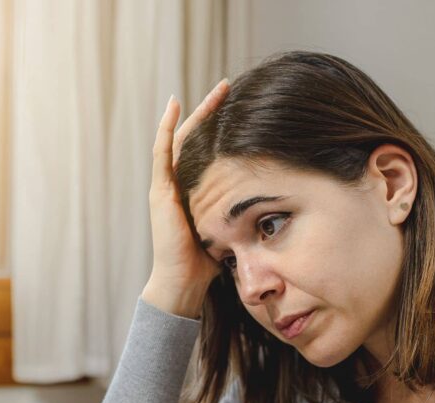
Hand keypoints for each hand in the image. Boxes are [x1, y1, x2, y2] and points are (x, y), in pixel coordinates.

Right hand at [142, 79, 229, 318]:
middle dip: (211, 112)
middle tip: (228, 87)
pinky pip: (162, 153)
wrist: (183, 284)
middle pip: (193, 138)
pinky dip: (167, 128)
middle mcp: (177, 185)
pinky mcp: (159, 192)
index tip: (239, 109)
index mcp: (193, 191)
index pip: (206, 151)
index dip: (220, 129)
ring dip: (195, 113)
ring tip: (214, 91)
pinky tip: (174, 106)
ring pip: (180, 139)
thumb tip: (276, 204)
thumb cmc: (207, 264)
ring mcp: (165, 187)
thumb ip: (242, 212)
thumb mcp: (230, 229)